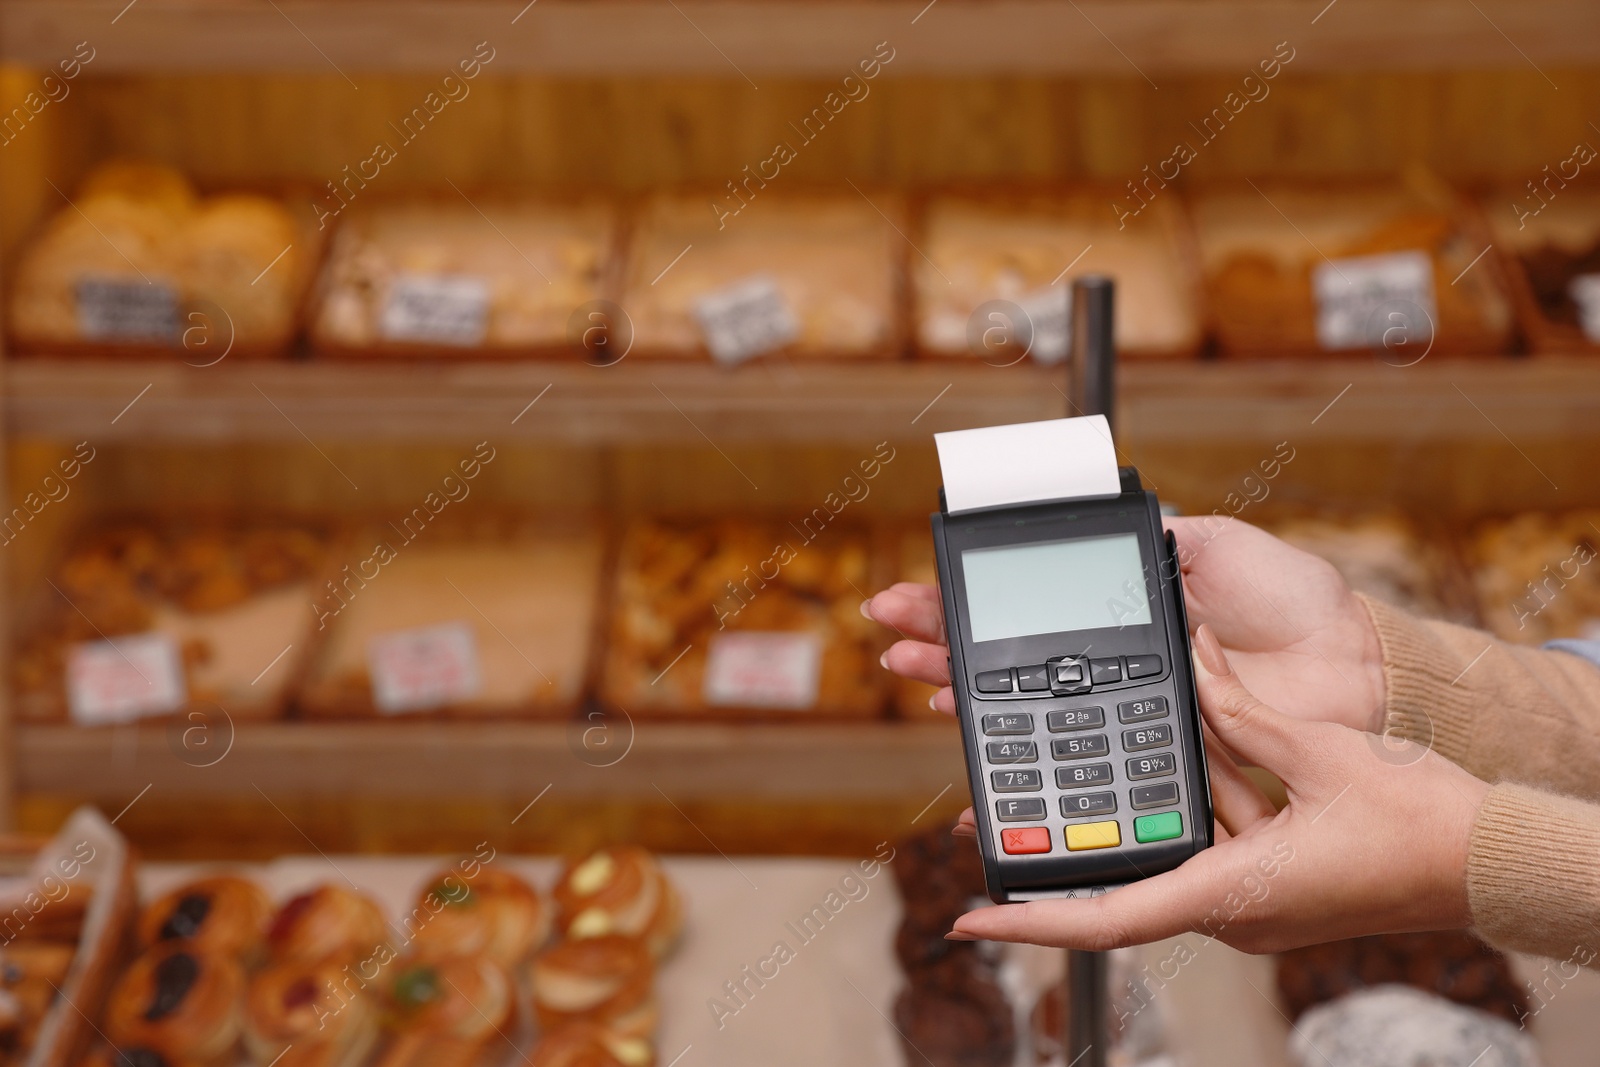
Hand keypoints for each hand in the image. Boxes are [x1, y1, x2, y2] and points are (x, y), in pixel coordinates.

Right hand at [862, 516, 1384, 732]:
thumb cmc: (1293, 603)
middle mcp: (1110, 663)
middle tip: (889, 631)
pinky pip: (1072, 756)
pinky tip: (974, 742)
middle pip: (1005, 656)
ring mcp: (1122, 710)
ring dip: (960, 692)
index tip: (916, 594)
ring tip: (914, 674)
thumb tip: (1101, 522)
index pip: (1026, 604)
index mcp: (1121, 612)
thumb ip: (1161, 537)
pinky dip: (1016, 755)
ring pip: (1022, 708)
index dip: (969, 600)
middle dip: (941, 641)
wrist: (1351, 669)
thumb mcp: (1217, 544)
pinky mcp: (1147, 753)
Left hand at [944, 625, 1486, 953]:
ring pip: (1169, 852)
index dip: (1032, 919)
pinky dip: (1192, 800)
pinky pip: (1212, 840)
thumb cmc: (1420, 827)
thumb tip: (1189, 664)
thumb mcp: (1320, 751)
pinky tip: (1180, 749)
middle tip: (1000, 820)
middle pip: (1124, 885)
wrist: (1492, 860)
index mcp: (1232, 894)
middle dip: (1068, 851)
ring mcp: (1252, 898)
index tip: (970, 916)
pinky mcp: (1272, 879)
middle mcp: (1232, 908)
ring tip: (1083, 769)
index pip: (1107, 919)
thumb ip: (1242, 709)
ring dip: (1137, 812)